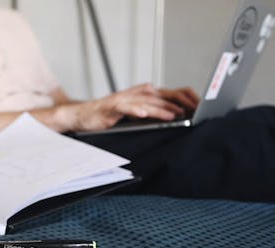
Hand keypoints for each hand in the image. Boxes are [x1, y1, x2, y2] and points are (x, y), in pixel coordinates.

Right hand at [59, 83, 199, 131]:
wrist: (84, 115)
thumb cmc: (111, 115)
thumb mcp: (137, 113)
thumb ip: (155, 111)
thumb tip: (178, 116)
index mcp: (146, 93)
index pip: (172, 93)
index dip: (188, 98)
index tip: (202, 107)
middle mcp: (137, 93)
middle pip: (163, 95)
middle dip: (180, 103)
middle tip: (194, 111)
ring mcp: (124, 99)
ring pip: (147, 102)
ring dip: (161, 109)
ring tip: (174, 116)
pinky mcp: (111, 106)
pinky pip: (125, 107)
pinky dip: (135, 110)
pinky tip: (144, 115)